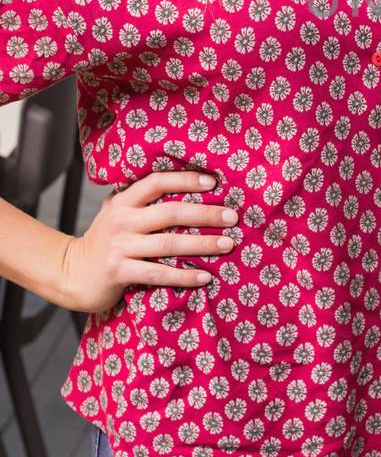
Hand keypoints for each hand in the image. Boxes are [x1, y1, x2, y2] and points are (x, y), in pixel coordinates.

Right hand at [58, 171, 235, 313]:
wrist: (71, 273)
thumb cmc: (106, 240)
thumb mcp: (118, 213)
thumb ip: (142, 200)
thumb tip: (189, 186)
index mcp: (123, 201)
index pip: (157, 182)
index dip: (185, 179)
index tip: (214, 182)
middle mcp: (121, 221)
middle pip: (170, 212)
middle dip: (205, 214)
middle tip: (232, 216)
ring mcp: (119, 247)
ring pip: (168, 244)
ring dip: (202, 245)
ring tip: (228, 244)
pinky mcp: (119, 272)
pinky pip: (158, 274)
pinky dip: (184, 276)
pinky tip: (205, 276)